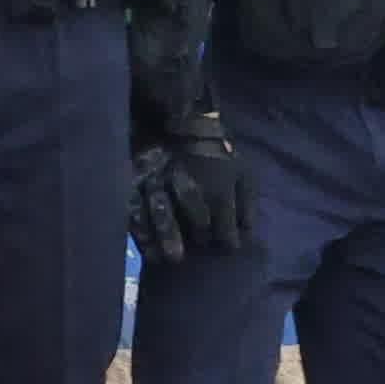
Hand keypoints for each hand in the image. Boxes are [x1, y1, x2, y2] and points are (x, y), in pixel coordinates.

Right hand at [132, 117, 257, 258]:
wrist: (182, 124)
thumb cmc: (217, 155)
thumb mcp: (242, 171)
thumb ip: (248, 202)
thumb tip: (248, 231)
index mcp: (217, 183)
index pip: (226, 219)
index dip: (229, 238)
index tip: (229, 248)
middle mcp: (189, 182)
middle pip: (195, 216)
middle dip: (200, 236)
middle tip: (201, 247)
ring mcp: (161, 181)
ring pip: (162, 212)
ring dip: (167, 238)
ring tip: (171, 260)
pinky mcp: (137, 182)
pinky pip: (136, 209)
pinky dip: (142, 232)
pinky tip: (149, 253)